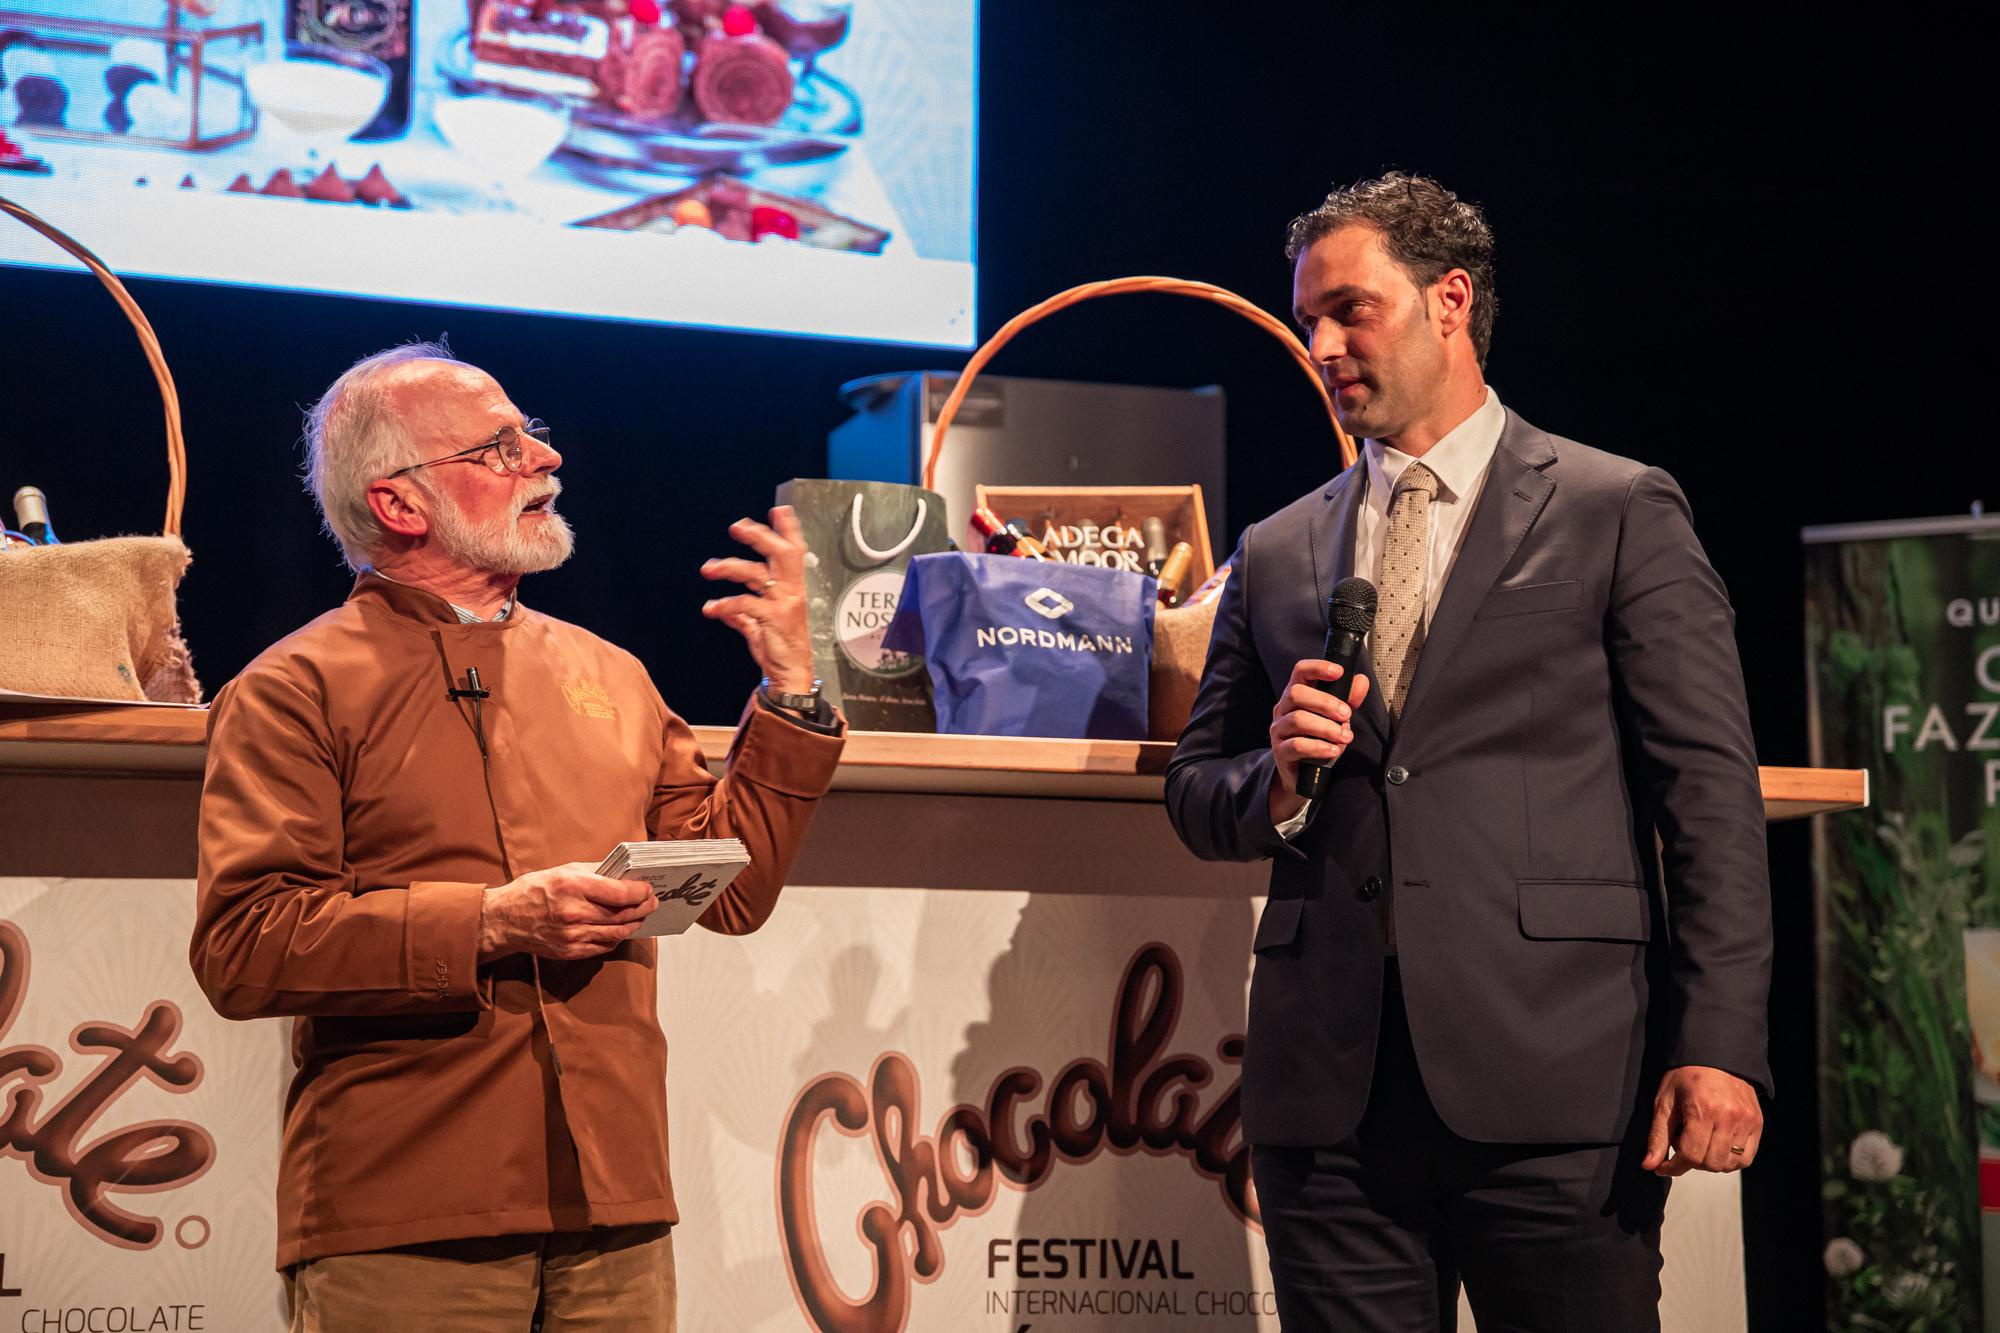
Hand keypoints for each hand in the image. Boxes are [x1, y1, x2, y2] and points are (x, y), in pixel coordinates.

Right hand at [477, 862, 654, 961]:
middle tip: (652, 903)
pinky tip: (620, 928)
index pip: (620, 893)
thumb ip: (596, 872)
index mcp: (572, 887)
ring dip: (634, 924)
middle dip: (643, 908)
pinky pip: (604, 946)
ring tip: (641, 916)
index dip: (640, 892)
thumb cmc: (535, 890)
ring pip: (617, 933)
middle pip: (622, 914)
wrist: (505, 919)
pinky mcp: (570, 952)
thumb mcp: (564, 870)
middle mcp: (573, 913)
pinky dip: (616, 937)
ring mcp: (572, 936)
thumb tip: (625, 875)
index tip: (648, 889)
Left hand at [701, 505, 814, 693]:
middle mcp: (791, 592)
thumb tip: (721, 610)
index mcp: (792, 589)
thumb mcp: (759, 628)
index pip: (794, 553)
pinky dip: (724, 605)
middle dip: (759, 536)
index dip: (788, 531)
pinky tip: (710, 608)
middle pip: (780, 553)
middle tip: (736, 527)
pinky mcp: (772, 620)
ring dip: (729, 567)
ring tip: (708, 569)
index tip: (779, 510)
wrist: (790, 676)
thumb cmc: (779, 650)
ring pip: (756, 574)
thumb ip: (742, 616)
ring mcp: (784, 605)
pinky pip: (744, 604)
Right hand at [1267, 659, 1368, 824]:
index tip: (1338, 672)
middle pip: (1296, 694)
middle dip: (1325, 702)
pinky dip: (1319, 747)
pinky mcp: (1281, 752)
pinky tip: (1334, 751)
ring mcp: (1279, 731)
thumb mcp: (1335, 718)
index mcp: (1296, 696)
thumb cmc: (1318, 740)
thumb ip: (1348, 700)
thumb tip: (1361, 681)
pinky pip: (1297, 746)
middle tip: (1347, 715)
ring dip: (1326, 728)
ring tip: (1345, 736)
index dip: (1318, 668)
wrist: (1303, 776)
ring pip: (1298, 720)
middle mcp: (1283, 709)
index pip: (1300, 672)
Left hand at [1641, 1065, 1762, 1175]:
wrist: (1716, 1055)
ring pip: (1729, 1164)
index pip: (1691, 1155)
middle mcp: (1728, 1118)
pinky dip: (1730, 1159)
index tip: (1662, 1167)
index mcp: (1703, 1110)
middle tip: (1683, 1143)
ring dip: (1711, 1161)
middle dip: (1692, 1161)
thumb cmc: (1686, 1076)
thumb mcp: (1664, 1101)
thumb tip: (1649, 1165)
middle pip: (1710, 1163)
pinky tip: (1717, 1145)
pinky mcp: (1757, 1124)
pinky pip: (1746, 1158)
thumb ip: (1657, 1135)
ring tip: (1701, 1141)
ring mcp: (1746, 1122)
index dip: (1674, 1166)